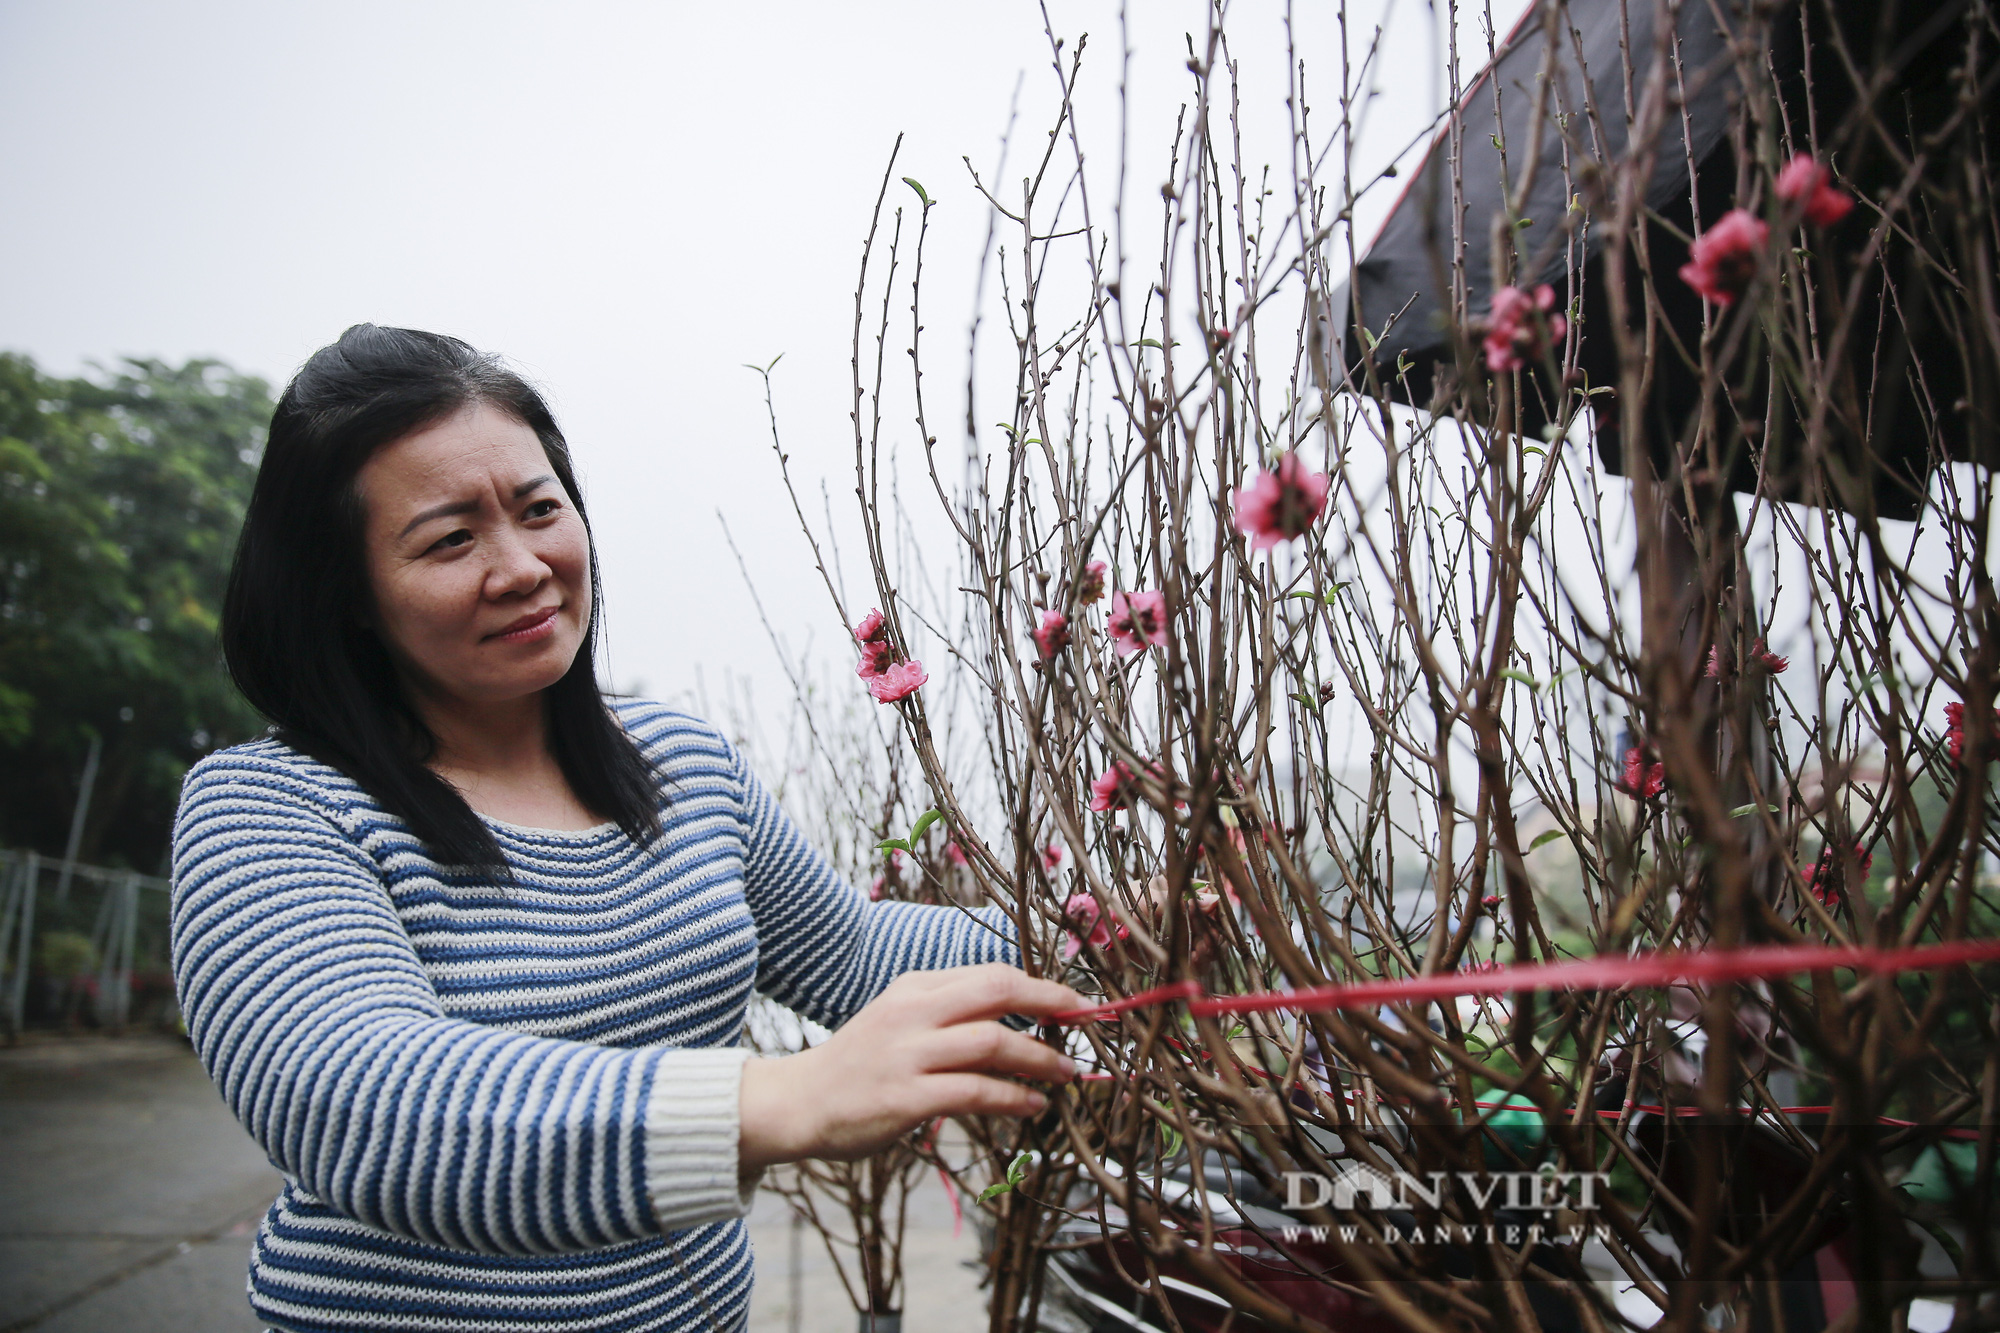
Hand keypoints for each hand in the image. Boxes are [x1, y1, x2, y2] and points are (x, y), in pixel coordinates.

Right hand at [739, 964, 1080, 1169]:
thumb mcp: (897, 1019)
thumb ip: (945, 1011)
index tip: (1073, 1003)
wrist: (797, 1102)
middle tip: (1087, 1021)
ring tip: (1067, 1073)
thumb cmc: (857, 1065)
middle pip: (996, 991)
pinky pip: (973, 1092)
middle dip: (1050, 1003)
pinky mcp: (906, 1098)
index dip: (1039, 986)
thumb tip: (1010, 1017)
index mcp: (914, 988)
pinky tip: (1033, 1105)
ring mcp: (908, 1054)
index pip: (989, 974)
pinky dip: (1012, 1098)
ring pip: (992, 1043)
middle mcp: (913, 1012)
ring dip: (1039, 1058)